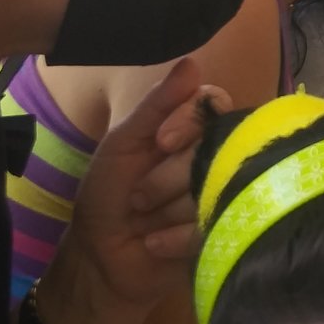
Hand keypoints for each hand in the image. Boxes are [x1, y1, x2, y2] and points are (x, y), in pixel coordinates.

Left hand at [45, 59, 227, 323]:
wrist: (100, 260)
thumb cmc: (107, 197)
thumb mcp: (122, 145)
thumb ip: (157, 106)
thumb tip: (192, 62)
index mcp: (191, 132)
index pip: (215, 105)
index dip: (191, 123)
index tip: (162, 142)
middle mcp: (214, 160)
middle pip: (214, 149)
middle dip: (166, 177)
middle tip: (137, 198)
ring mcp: (222, 196)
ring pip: (212, 189)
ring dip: (166, 210)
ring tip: (144, 223)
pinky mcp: (223, 233)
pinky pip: (210, 225)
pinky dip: (173, 237)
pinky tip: (154, 244)